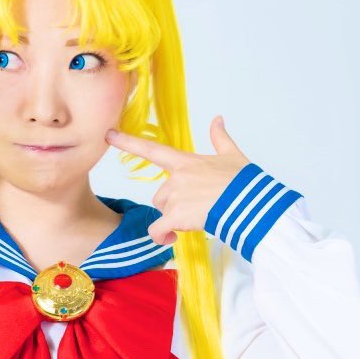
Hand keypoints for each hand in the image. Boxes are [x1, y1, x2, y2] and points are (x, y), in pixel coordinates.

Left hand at [104, 115, 250, 245]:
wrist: (251, 204)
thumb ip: (220, 138)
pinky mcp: (175, 217)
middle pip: (160, 195)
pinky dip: (161, 237)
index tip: (108, 134)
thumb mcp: (232, 155)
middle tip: (199, 207)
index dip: (128, 141)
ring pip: (162, 212)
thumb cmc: (244, 182)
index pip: (151, 149)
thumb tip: (218, 119)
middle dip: (174, 204)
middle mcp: (176, 178)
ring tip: (199, 218)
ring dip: (174, 219)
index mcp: (186, 162)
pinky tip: (171, 239)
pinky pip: (157, 230)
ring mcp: (174, 197)